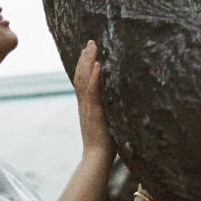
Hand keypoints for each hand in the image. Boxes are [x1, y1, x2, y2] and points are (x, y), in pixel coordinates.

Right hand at [73, 40, 115, 162]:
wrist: (97, 158)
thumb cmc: (105, 144)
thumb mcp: (106, 122)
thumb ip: (109, 110)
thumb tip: (120, 102)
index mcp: (86, 105)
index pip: (82, 80)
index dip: (84, 64)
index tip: (88, 51)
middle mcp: (84, 103)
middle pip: (80, 75)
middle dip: (85, 57)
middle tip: (90, 42)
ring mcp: (87, 107)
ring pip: (84, 79)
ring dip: (88, 61)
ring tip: (92, 47)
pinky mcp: (94, 112)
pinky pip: (92, 92)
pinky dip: (94, 77)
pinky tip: (97, 65)